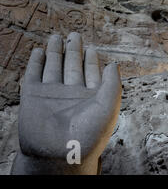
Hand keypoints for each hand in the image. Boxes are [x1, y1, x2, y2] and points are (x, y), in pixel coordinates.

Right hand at [12, 32, 121, 173]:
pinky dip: (36, 63)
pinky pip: (34, 75)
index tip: (91, 47)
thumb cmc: (88, 134)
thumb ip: (112, 84)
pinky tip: (38, 52)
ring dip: (55, 52)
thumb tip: (113, 64)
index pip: (91, 72)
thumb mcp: (109, 106)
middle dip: (73, 50)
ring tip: (56, 37)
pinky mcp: (33, 96)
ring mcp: (52, 94)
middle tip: (74, 34)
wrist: (59, 154)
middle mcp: (72, 93)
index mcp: (91, 96)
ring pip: (54, 67)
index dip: (91, 59)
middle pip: (72, 66)